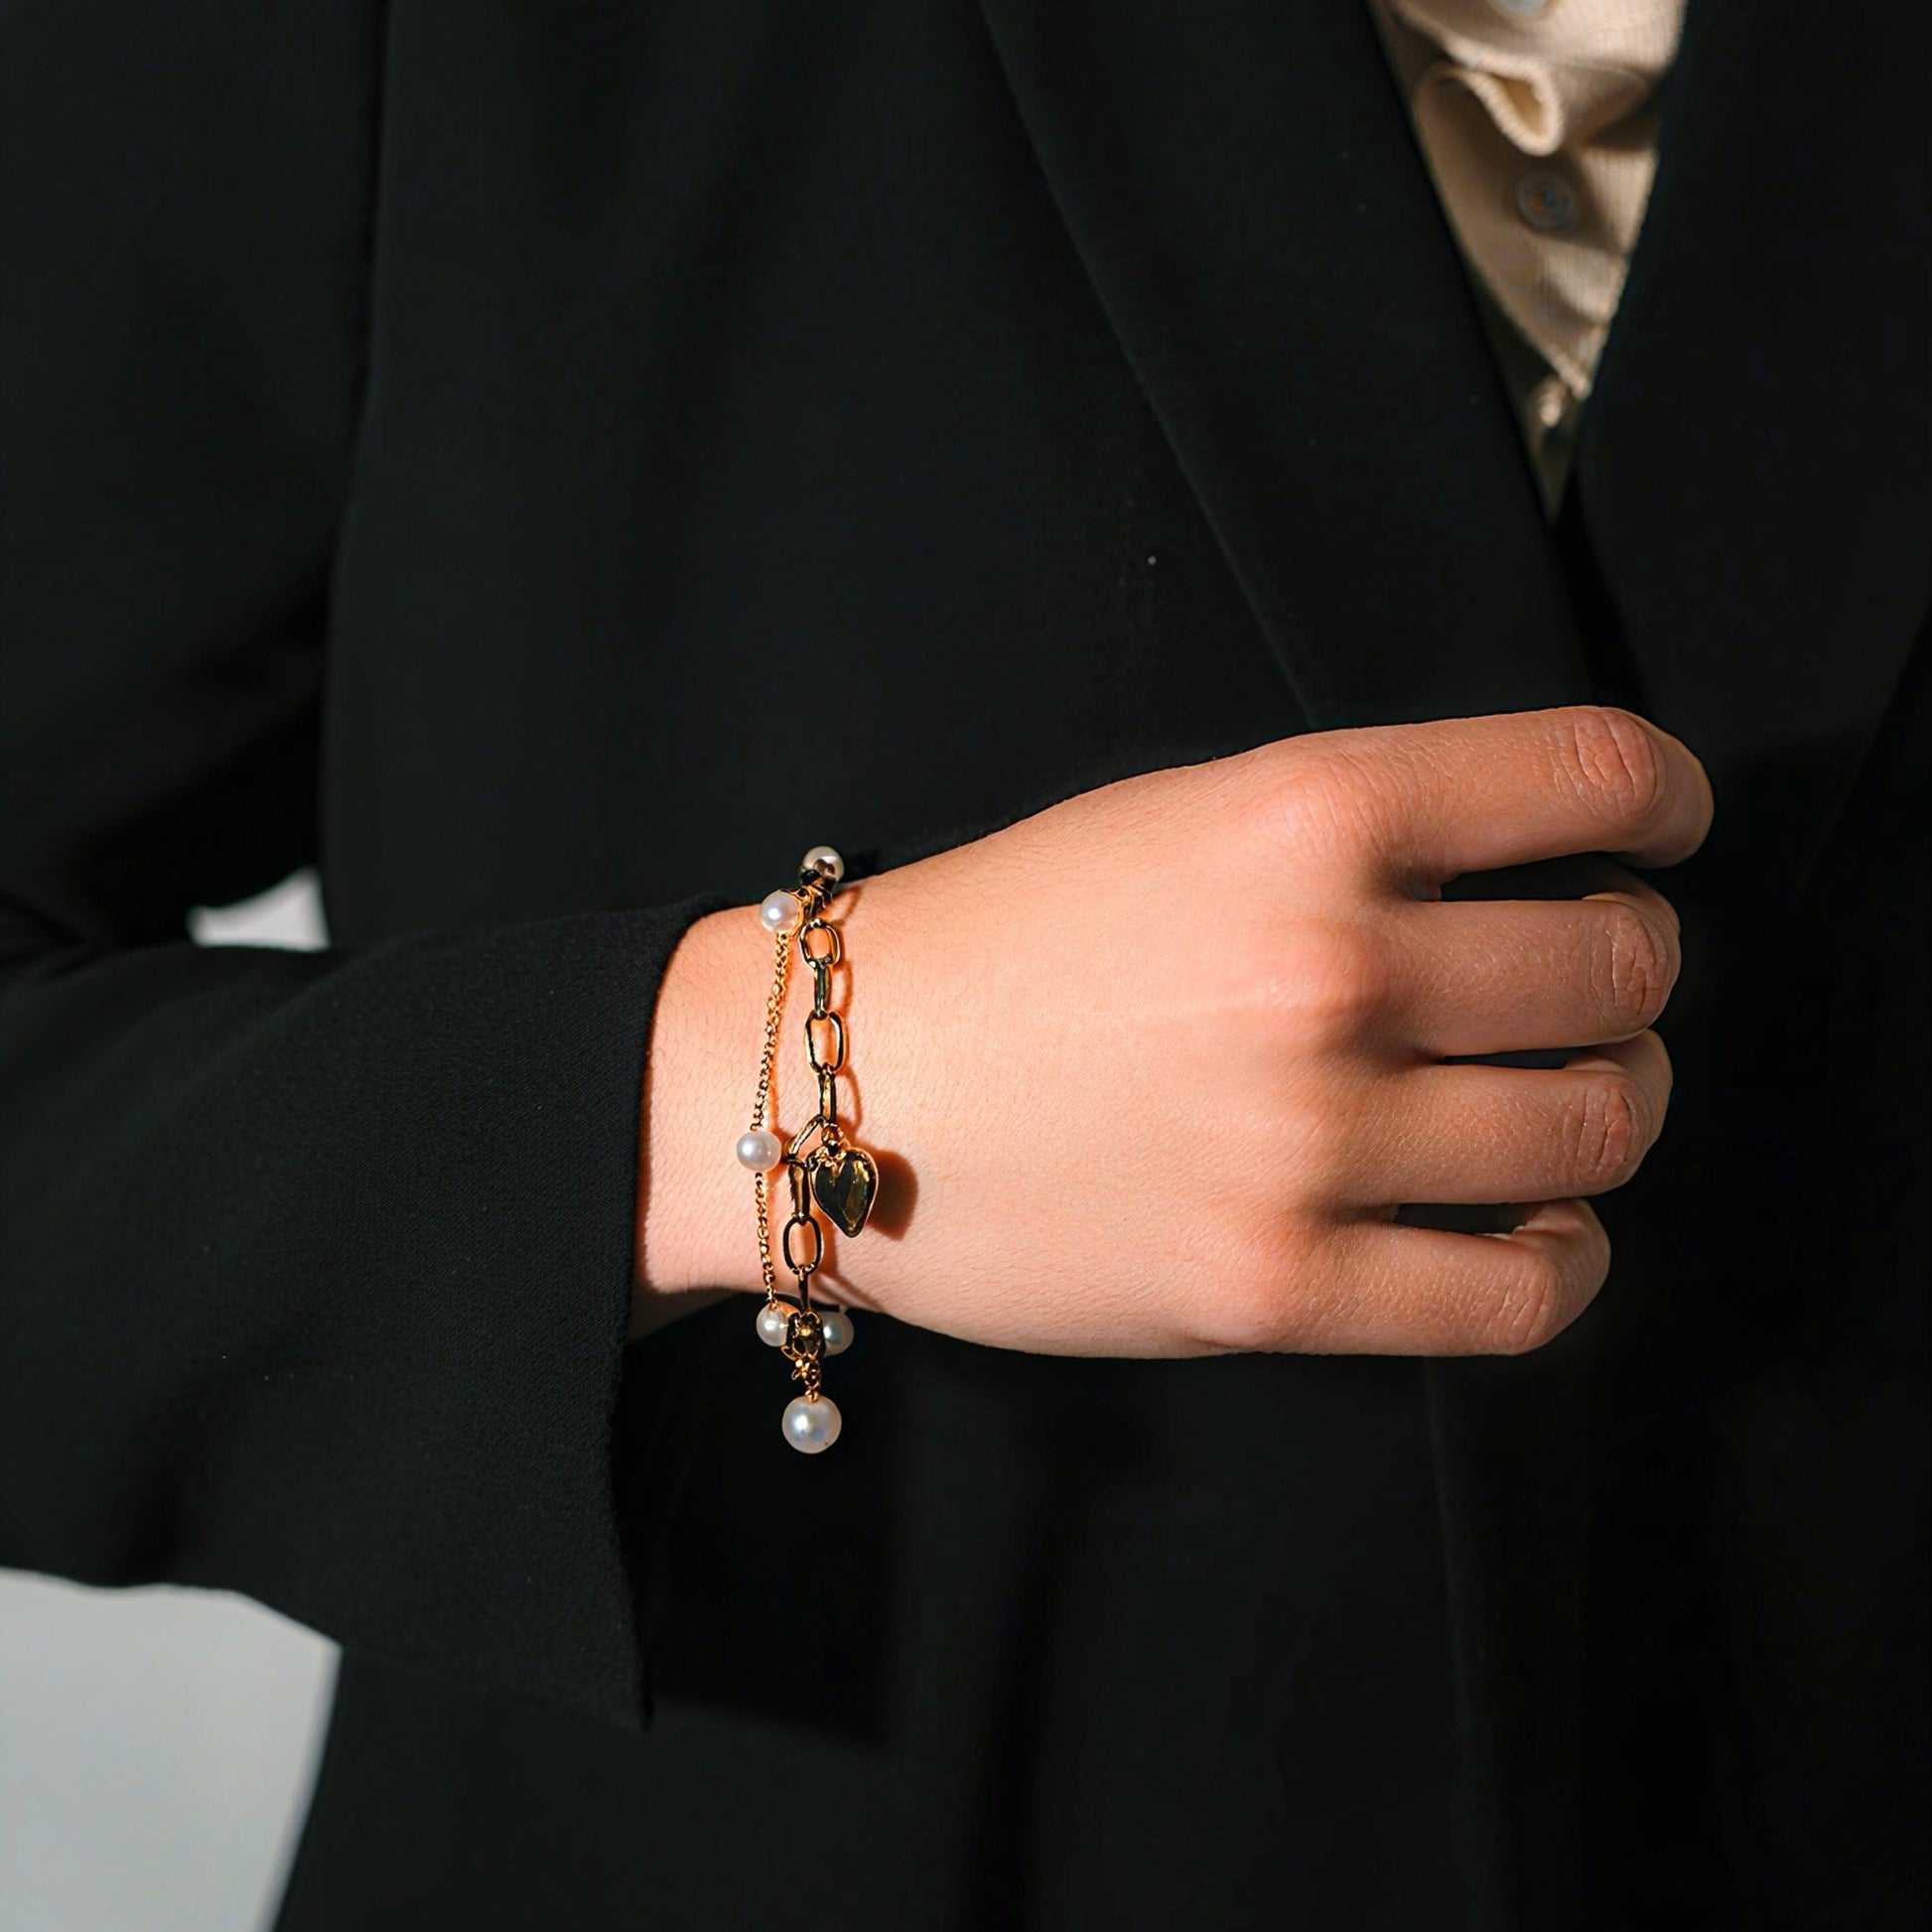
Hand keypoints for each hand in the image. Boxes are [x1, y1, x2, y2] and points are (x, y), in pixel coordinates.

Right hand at [640, 706, 1711, 1356]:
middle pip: (1620, 964)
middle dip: (1630, 965)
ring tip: (1560, 1101)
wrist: (835, 1085)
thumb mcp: (1175, 817)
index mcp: (1305, 816)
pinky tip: (1538, 1225)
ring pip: (1601, 1123)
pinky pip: (1526, 1290)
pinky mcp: (1280, 1285)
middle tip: (1588, 981)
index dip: (1663, 799)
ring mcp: (1310, 1140)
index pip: (1590, 775)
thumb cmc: (998, 941)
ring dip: (1611, 1103)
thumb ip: (1358, 832)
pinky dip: (1568, 1255)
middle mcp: (1329, 967)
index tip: (1659, 829)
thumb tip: (1532, 877)